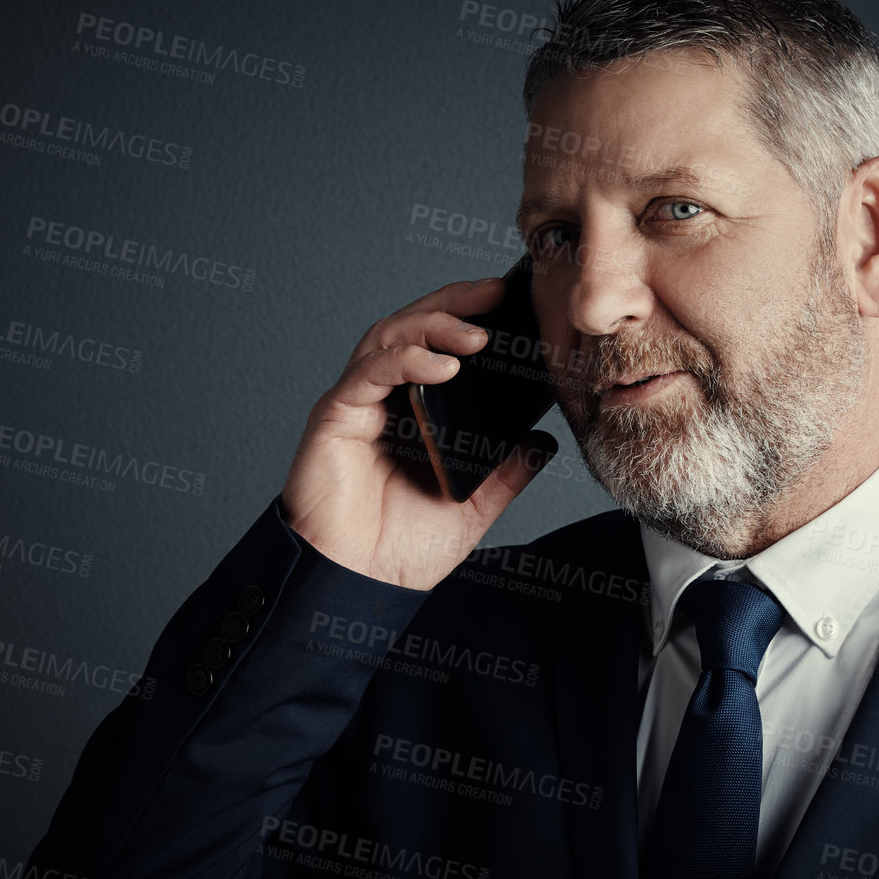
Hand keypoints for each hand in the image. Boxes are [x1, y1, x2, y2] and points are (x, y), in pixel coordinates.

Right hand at [280, 277, 557, 589]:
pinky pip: (370, 373)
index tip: (511, 302)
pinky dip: (406, 361)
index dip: (469, 316)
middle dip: (453, 303)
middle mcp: (382, 399)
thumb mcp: (473, 506)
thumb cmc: (399, 549)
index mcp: (412, 412)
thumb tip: (542, 441)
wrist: (358, 585)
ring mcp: (357, 404)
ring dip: (432, 325)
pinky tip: (441, 365)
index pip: (438, 345)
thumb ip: (505, 472)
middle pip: (413, 327)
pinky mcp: (336, 417)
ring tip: (475, 333)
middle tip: (495, 293)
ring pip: (390, 337)